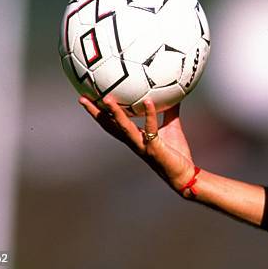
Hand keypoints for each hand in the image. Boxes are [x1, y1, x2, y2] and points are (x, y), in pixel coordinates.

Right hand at [79, 95, 195, 193]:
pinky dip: (149, 114)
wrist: (184, 174)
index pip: (112, 123)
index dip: (99, 112)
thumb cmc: (177, 153)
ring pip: (124, 128)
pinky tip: (148, 100)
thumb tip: (174, 94)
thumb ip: (170, 111)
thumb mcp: (172, 127)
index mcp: (134, 137)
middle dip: (95, 113)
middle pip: (109, 126)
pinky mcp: (154, 148)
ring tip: (107, 98)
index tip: (89, 98)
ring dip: (115, 113)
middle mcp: (134, 142)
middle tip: (83, 99)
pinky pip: (150, 128)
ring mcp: (142, 145)